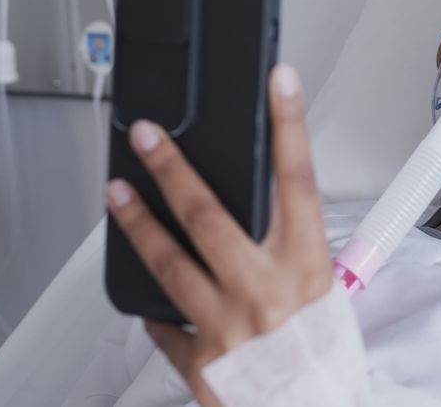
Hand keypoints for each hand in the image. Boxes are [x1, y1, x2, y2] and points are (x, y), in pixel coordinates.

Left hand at [105, 63, 332, 406]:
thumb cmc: (321, 356)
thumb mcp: (322, 291)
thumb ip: (289, 250)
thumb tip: (256, 210)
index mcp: (307, 267)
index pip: (298, 180)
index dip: (289, 125)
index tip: (280, 82)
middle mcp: (266, 290)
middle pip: (209, 213)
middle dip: (172, 166)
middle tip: (146, 135)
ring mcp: (228, 324)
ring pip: (170, 260)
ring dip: (138, 221)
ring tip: (117, 192)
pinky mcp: (199, 358)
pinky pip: (164, 321)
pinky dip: (156, 306)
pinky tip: (146, 292)